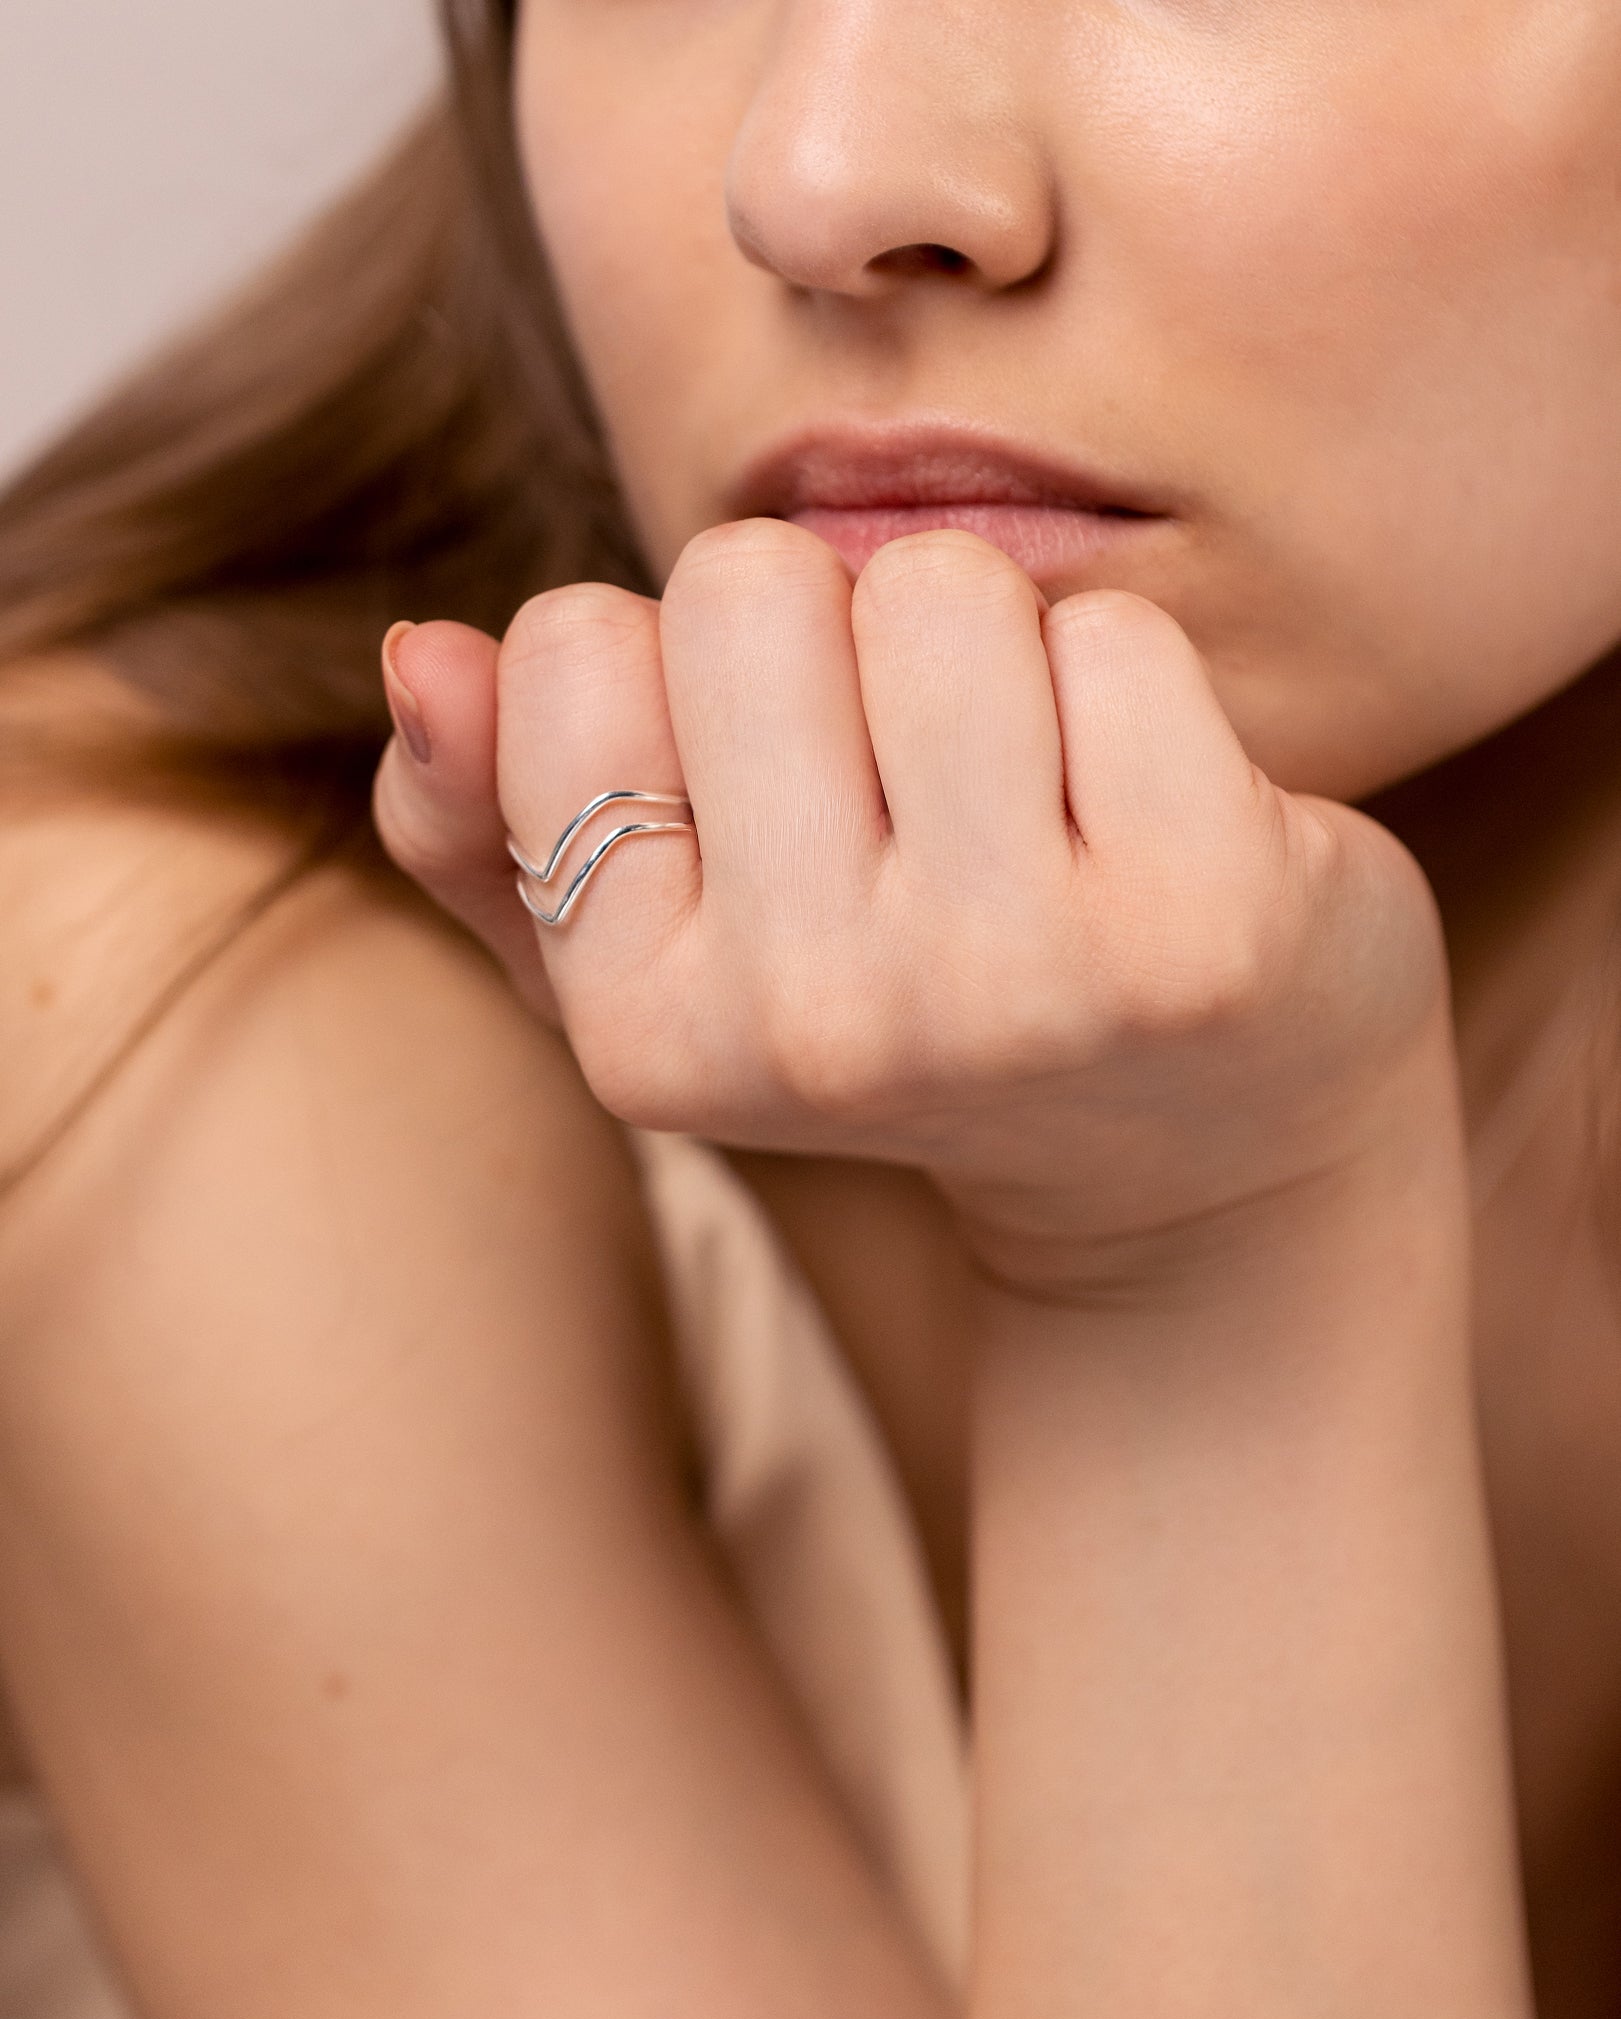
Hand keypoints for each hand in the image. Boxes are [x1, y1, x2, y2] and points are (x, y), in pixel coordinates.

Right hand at [376, 522, 1454, 1300]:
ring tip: (1031, 801)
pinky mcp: (1195, 923)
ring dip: (988, 652)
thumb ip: (491, 823)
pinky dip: (1131, 688)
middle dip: (834, 641)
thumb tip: (421, 650)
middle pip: (748, 584)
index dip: (683, 681)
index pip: (573, 643)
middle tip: (919, 792)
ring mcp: (1008, 983)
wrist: (1189, 1149)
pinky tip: (1149, 820)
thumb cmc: (908, 1009)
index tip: (778, 803)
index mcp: (643, 1032)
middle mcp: (811, 1026)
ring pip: (935, 587)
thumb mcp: (666, 956)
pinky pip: (1115, 637)